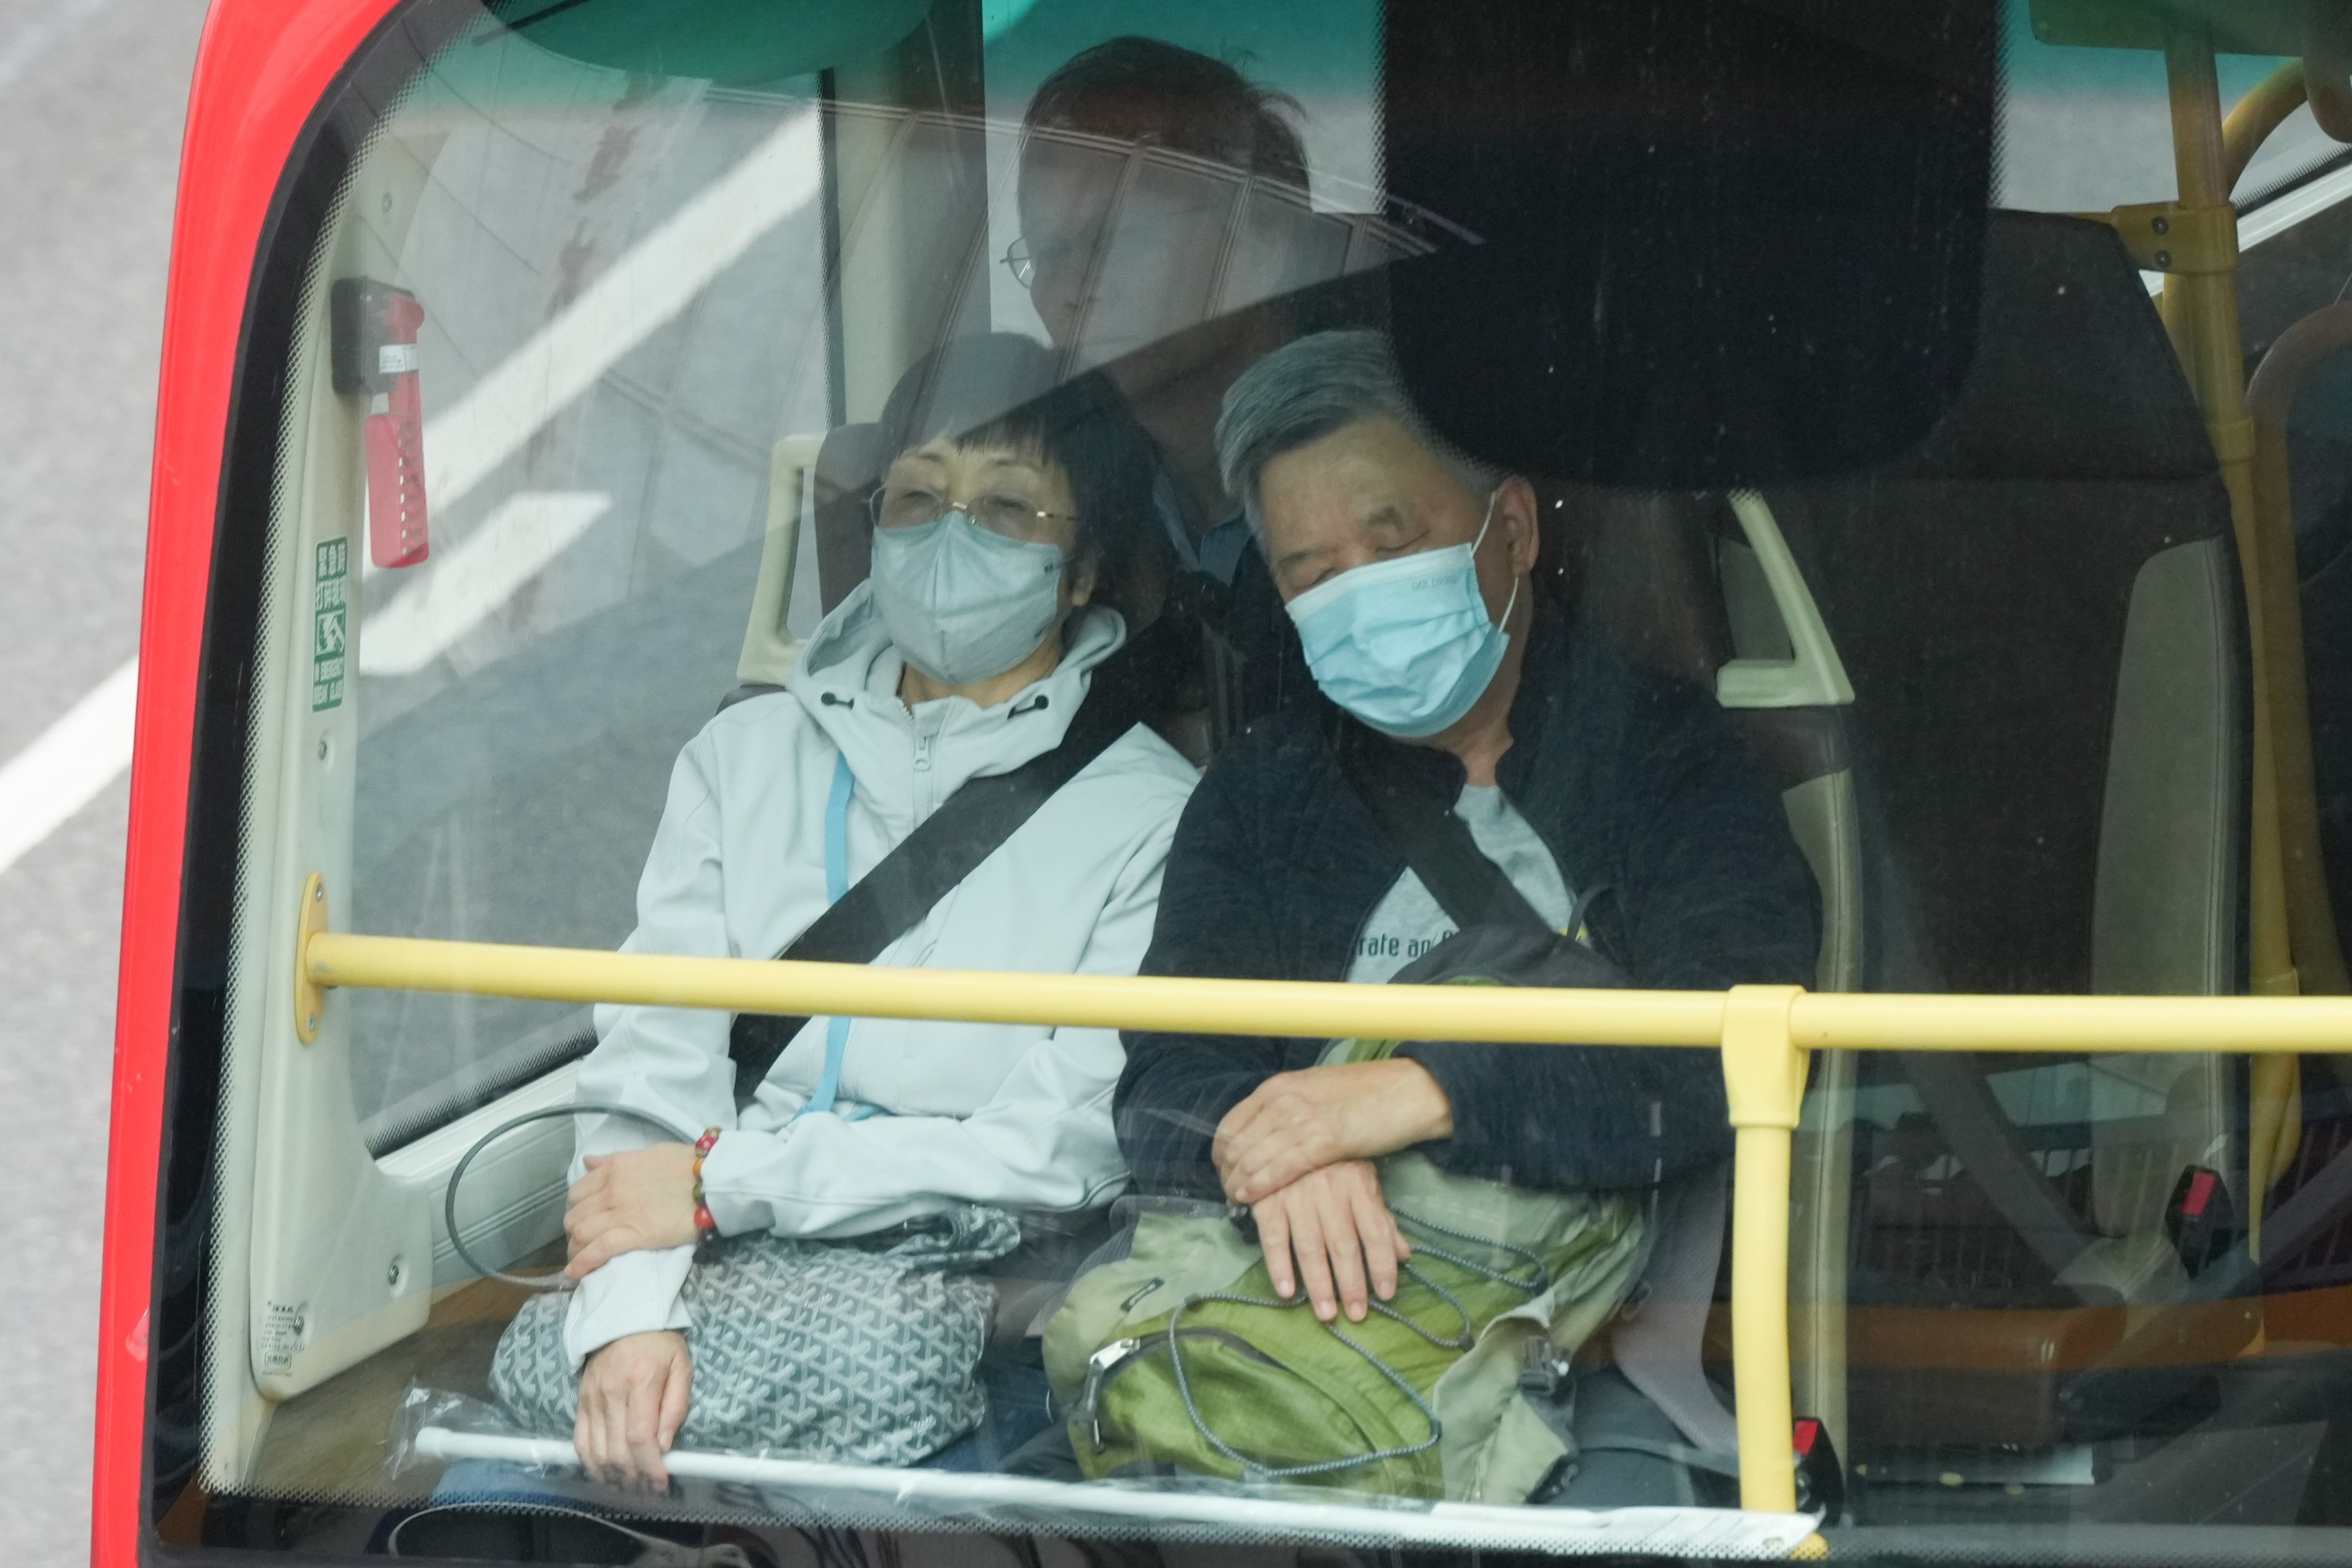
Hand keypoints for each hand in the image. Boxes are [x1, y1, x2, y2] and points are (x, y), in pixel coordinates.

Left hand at [565, 1143, 701, 1278]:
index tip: (584, 1217)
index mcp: (614, 1168)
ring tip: (579, 1259)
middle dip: (574, 1231)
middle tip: (583, 1241)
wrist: (714, 1180)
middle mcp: (612, 1190)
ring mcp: (622, 1213)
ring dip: (575, 1249)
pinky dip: (582, 1264)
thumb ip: (614, 1159)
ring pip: (581, 1234)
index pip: (577, 1192)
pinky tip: (575, 1274)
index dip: (576, 1208)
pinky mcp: (635, 1235)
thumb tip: (588, 1161)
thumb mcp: (647, 1153)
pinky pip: (598, 1250)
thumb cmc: (687, 1165)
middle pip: (575, 1216)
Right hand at [576, 1330, 691, 1487]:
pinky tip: (607, 1475)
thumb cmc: (660, 1342)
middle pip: (617, 1451)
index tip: (662, 1482)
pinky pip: (580, 1442)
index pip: (641, 1437)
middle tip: (650, 1489)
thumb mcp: (681, 1367)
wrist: (624, 1314)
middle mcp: (611, 1393)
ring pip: (597, 1453)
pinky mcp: (580, 1403)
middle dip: (635, 1478)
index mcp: (641, 1382)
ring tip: (632, 1486)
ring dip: (614, 1477)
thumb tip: (665, 1445)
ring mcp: (591, 1399)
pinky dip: (592, 1465)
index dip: (650, 1467)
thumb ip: (676, 1406)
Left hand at [1213, 1059, 1453, 1204]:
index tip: (1224, 1169)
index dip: (1222, 1152)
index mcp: (1279, 1086)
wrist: (1407, 1091)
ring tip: (1234, 1200)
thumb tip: (1268, 1131)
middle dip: (1226, 1171)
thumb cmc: (1365, 1093)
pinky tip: (1246, 1197)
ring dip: (1237, 1182)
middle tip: (1227, 1191)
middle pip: (1236, 1143)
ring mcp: (1300, 1119)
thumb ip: (1288, 1107)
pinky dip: (1257, 1184)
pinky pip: (1278, 1168)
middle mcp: (1282, 1100)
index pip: (1231, 1123)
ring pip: (1251, 1157)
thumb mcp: (1315, 1092)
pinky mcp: (1322, 1141)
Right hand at [1252, 1160, 1410, 1323]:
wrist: (1284, 1126)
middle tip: (1357, 1315)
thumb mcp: (1363, 1178)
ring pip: (1311, 1246)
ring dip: (1319, 1283)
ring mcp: (1296, 1196)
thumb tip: (1404, 1254)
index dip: (1382, 1265)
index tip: (1386, 1294)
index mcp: (1357, 1185)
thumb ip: (1381, 1217)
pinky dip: (1279, 1265)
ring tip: (1327, 1314)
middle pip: (1344, 1244)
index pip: (1375, 1231)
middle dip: (1352, 1283)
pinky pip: (1274, 1237)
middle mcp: (1329, 1192)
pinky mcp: (1267, 1199)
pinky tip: (1287, 1291)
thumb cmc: (1332, 1158)